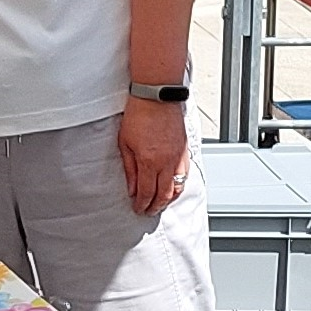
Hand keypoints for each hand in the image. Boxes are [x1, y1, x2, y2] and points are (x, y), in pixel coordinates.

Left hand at [118, 96, 187, 213]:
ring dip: (168, 199)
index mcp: (150, 162)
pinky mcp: (185, 151)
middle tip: (148, 212)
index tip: (137, 209)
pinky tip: (172, 188)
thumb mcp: (125, 143)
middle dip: (155, 206)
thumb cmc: (138, 116)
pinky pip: (184, 175)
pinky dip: (178, 186)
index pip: (147, 192)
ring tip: (159, 204)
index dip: (142, 204)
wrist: (157, 98)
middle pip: (164, 194)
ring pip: (177, 187)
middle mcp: (167, 163)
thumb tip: (131, 188)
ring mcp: (179, 158)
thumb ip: (130, 169)